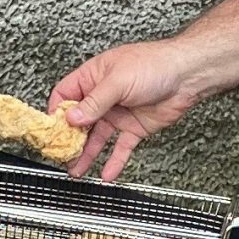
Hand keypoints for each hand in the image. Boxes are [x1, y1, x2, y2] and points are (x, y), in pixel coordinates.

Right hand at [49, 39, 208, 180]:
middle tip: (63, 156)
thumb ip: (94, 102)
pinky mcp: (134, 128)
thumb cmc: (154, 64)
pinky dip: (114, 161)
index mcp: (93, 77)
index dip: (57, 114)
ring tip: (77, 170)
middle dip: (70, 139)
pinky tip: (107, 174)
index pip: (65, 96)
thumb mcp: (117, 81)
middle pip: (79, 121)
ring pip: (97, 138)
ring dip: (87, 155)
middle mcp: (103, 96)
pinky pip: (120, 148)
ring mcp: (118, 113)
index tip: (52, 131)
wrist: (187, 75)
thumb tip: (73, 117)